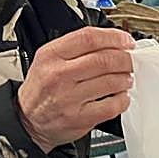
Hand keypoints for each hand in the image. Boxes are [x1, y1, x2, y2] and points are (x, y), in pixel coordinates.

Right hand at [17, 27, 134, 151]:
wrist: (28, 120)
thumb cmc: (42, 89)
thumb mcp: (48, 59)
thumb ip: (76, 48)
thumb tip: (112, 42)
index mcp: (51, 55)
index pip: (89, 38)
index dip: (113, 37)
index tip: (126, 41)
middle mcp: (59, 75)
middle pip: (103, 59)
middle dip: (124, 59)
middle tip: (130, 61)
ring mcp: (69, 98)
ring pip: (110, 82)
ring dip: (125, 78)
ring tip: (126, 78)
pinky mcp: (80, 118)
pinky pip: (111, 106)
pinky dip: (123, 100)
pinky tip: (121, 97)